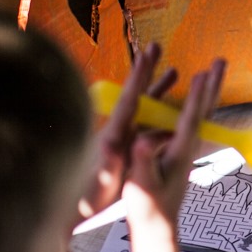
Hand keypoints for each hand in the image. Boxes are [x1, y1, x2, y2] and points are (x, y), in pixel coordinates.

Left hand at [81, 43, 178, 220]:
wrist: (75, 205)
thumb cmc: (90, 195)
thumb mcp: (103, 180)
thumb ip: (109, 164)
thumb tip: (114, 153)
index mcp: (114, 136)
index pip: (129, 101)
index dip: (138, 77)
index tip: (145, 55)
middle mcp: (118, 129)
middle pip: (137, 95)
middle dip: (146, 71)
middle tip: (155, 46)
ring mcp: (122, 135)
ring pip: (145, 106)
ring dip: (158, 88)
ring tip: (176, 71)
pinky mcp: (125, 142)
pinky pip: (147, 121)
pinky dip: (159, 110)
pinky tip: (172, 105)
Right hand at [122, 60, 225, 251]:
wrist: (157, 225)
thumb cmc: (147, 206)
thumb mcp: (141, 184)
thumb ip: (143, 162)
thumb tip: (143, 142)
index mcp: (180, 151)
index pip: (191, 119)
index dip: (197, 96)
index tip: (202, 74)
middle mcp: (188, 146)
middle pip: (205, 109)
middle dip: (213, 84)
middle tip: (221, 60)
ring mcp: (186, 147)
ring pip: (201, 112)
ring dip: (208, 89)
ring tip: (214, 68)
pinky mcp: (180, 150)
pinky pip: (191, 119)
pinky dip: (196, 101)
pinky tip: (195, 92)